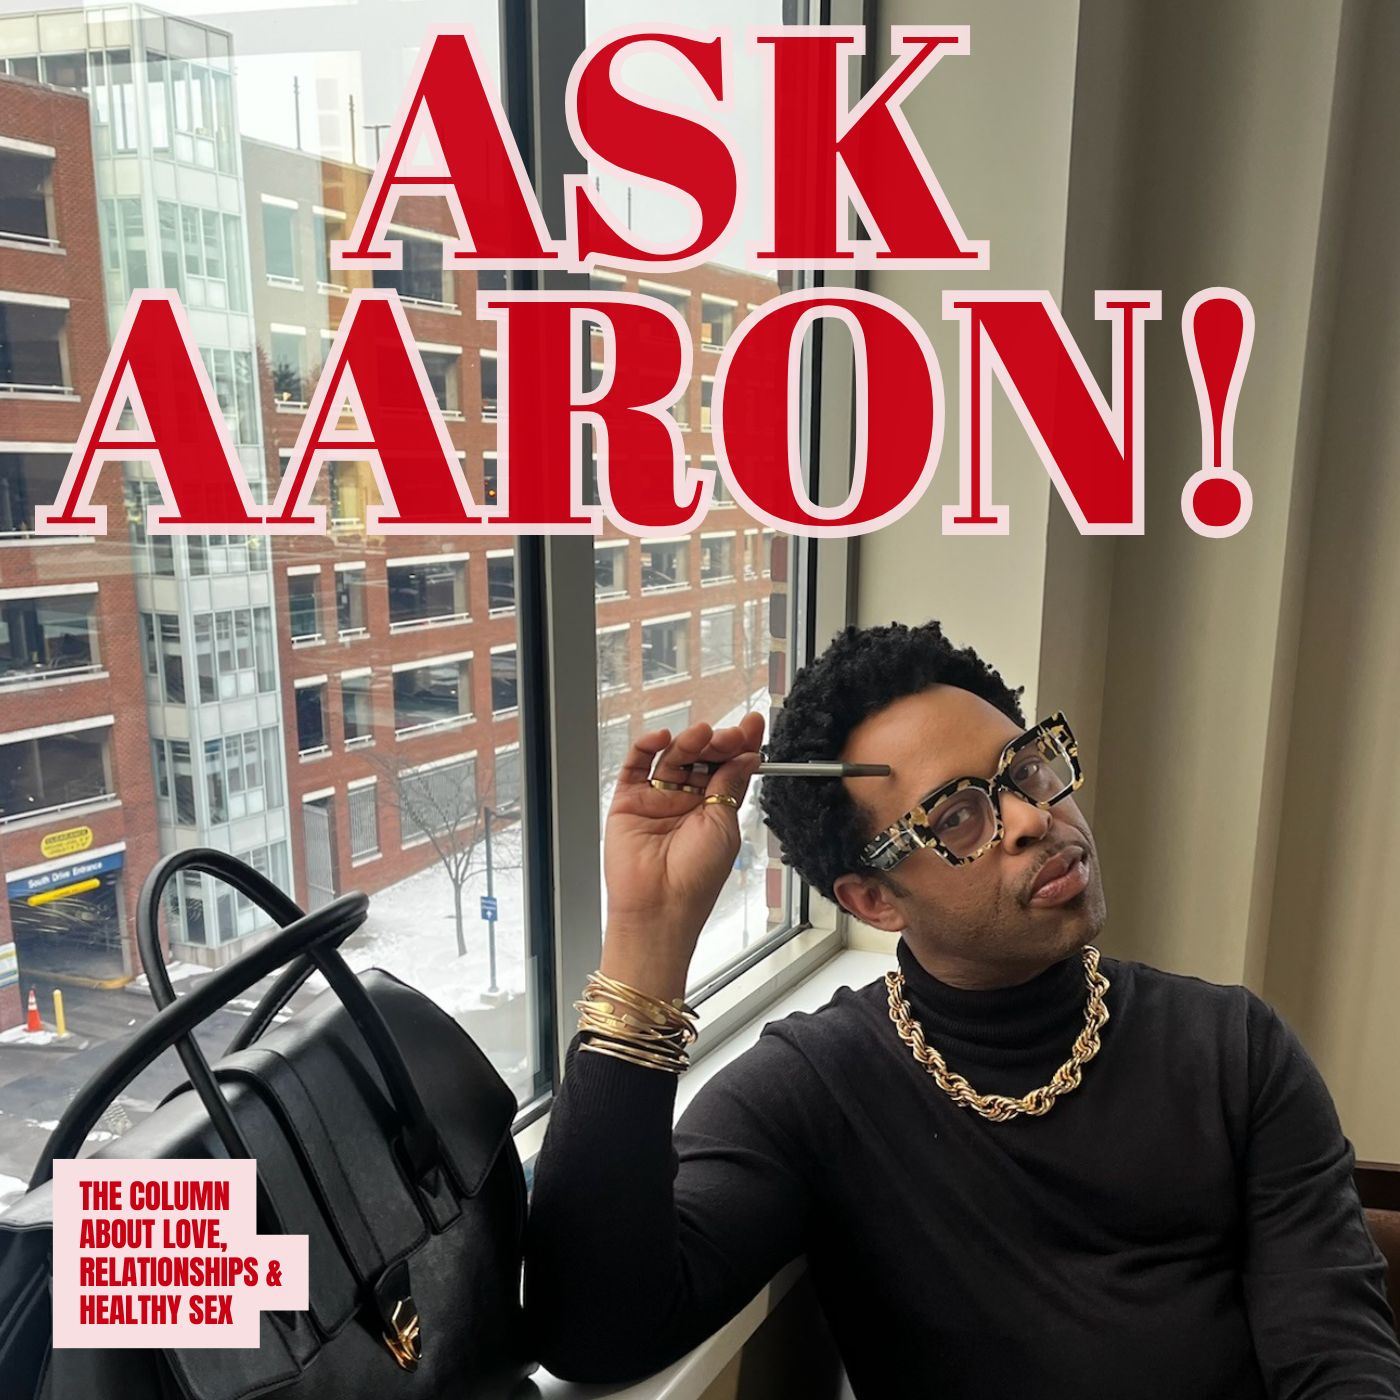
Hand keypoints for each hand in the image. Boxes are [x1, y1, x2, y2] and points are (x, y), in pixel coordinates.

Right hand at [600, 713, 764, 1000]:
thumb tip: (748, 754)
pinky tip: (663, 738)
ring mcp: (657, 799)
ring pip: (673, 758)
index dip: (740, 745)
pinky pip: (636, 765)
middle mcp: (686, 801)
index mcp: (714, 809)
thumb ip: (731, 785)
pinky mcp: (629, 800)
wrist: (660, 905)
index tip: (753, 723)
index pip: (728, 767)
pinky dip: (647, 747)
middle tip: (728, 735)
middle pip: (702, 758)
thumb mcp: (724, 825)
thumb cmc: (697, 878)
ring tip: (701, 735)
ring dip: (688, 742)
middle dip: (717, 742)